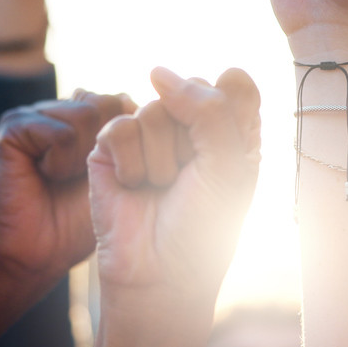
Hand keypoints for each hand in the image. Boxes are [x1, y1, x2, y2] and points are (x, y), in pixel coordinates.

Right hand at [0, 90, 131, 291]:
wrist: (36, 254)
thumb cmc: (81, 222)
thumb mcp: (119, 178)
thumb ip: (133, 140)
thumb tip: (142, 104)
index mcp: (85, 115)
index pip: (125, 101)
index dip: (131, 140)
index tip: (119, 176)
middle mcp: (60, 108)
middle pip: (110, 101)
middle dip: (108, 146)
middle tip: (84, 178)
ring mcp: (35, 113)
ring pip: (88, 114)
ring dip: (82, 157)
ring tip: (62, 177)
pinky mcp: (13, 126)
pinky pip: (62, 133)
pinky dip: (61, 162)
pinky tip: (46, 176)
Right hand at [87, 68, 260, 299]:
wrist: (159, 274)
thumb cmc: (204, 226)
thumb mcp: (229, 166)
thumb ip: (209, 107)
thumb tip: (157, 72)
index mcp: (234, 127)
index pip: (235, 82)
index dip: (228, 113)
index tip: (225, 156)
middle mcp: (194, 125)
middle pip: (192, 90)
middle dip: (192, 141)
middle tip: (190, 180)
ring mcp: (151, 133)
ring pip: (154, 108)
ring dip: (161, 158)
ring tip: (161, 189)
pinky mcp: (112, 147)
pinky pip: (121, 126)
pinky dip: (131, 162)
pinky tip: (134, 186)